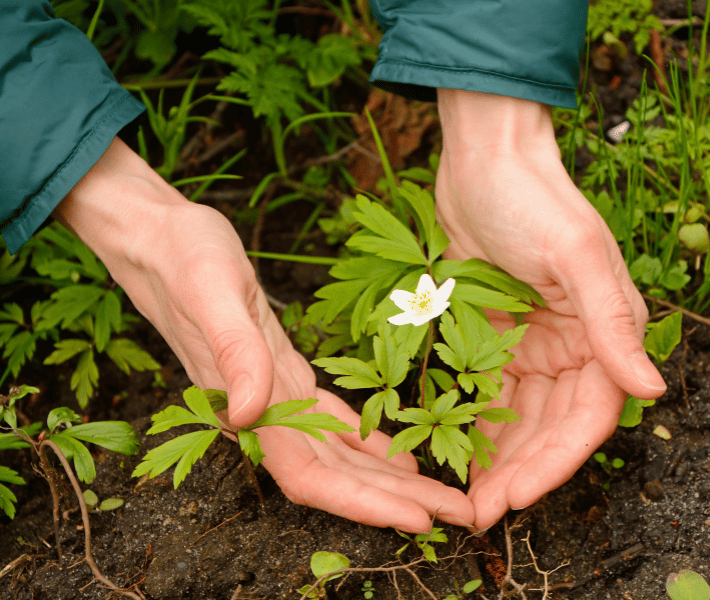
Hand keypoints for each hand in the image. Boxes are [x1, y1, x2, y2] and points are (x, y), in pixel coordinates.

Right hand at [53, 137, 473, 531]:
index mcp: (247, 403)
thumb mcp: (211, 293)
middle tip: (458, 516)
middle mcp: (263, 411)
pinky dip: (367, 442)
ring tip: (441, 495)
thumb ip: (233, 354)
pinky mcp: (283, 371)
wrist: (160, 239)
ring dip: (389, 480)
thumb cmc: (184, 259)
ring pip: (339, 456)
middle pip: (336, 477)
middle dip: (394, 502)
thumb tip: (246, 415)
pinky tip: (398, 453)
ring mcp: (274, 394)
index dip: (362, 503)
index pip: (310, 476)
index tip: (417, 518)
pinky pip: (332, 422)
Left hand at [434, 89, 666, 528]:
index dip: (556, 463)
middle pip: (551, 427)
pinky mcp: (497, 334)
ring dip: (497, 458)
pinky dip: (477, 423)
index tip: (515, 497)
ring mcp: (535, 342)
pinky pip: (490, 391)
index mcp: (607, 331)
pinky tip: (454, 453)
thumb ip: (611, 324)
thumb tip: (653, 392)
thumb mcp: (576, 255)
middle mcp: (576, 344)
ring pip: (520, 418)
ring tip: (465, 498)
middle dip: (520, 472)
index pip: (589, 416)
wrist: (485, 158)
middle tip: (479, 513)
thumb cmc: (535, 198)